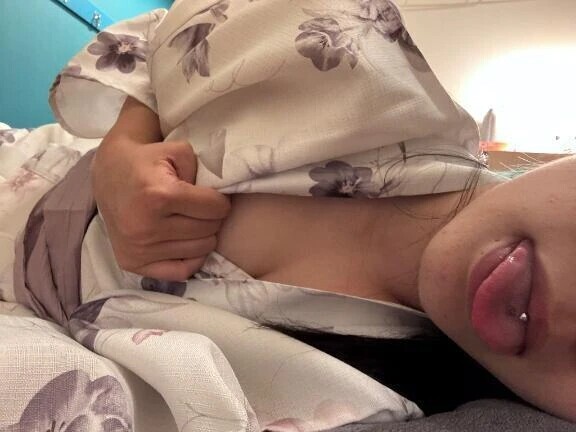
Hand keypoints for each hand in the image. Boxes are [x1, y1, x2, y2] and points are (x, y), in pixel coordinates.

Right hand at [91, 138, 230, 280]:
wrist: (108, 172)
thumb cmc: (147, 160)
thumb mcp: (178, 150)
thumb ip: (203, 171)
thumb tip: (221, 200)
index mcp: (158, 196)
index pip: (214, 209)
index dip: (221, 200)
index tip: (214, 197)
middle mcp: (146, 226)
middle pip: (208, 230)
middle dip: (213, 217)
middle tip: (203, 208)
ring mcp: (138, 248)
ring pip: (200, 250)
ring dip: (203, 235)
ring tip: (193, 221)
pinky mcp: (132, 263)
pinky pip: (181, 272)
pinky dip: (192, 258)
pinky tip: (188, 242)